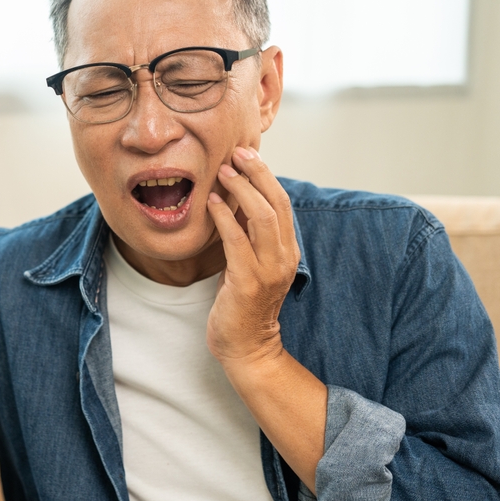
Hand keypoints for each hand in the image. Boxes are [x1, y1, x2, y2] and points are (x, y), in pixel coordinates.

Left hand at [204, 146, 299, 364]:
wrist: (247, 347)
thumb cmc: (242, 303)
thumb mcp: (249, 262)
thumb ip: (248, 235)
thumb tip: (235, 199)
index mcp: (287, 250)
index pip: (282, 202)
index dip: (265, 175)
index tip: (246, 154)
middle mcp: (284, 257)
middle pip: (276, 202)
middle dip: (256, 173)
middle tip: (235, 153)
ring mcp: (268, 270)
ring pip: (260, 216)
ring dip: (240, 189)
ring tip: (221, 171)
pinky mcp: (247, 281)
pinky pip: (237, 241)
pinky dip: (225, 218)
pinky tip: (212, 203)